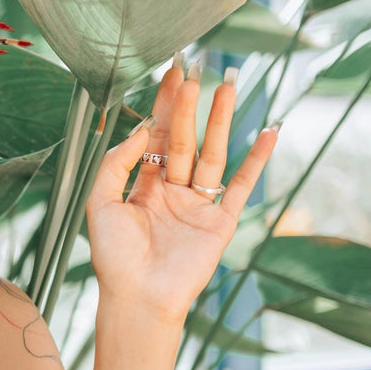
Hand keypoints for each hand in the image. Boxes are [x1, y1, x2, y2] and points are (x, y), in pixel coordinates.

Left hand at [85, 55, 280, 322]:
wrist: (137, 298)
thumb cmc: (113, 257)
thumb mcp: (101, 202)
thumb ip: (116, 162)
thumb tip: (141, 128)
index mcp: (142, 185)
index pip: (155, 136)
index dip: (163, 106)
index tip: (171, 73)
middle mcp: (172, 191)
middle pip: (183, 139)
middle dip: (189, 106)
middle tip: (195, 71)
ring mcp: (198, 205)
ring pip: (212, 154)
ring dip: (221, 121)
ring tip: (229, 87)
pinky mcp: (220, 222)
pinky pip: (242, 185)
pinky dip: (257, 159)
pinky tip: (269, 132)